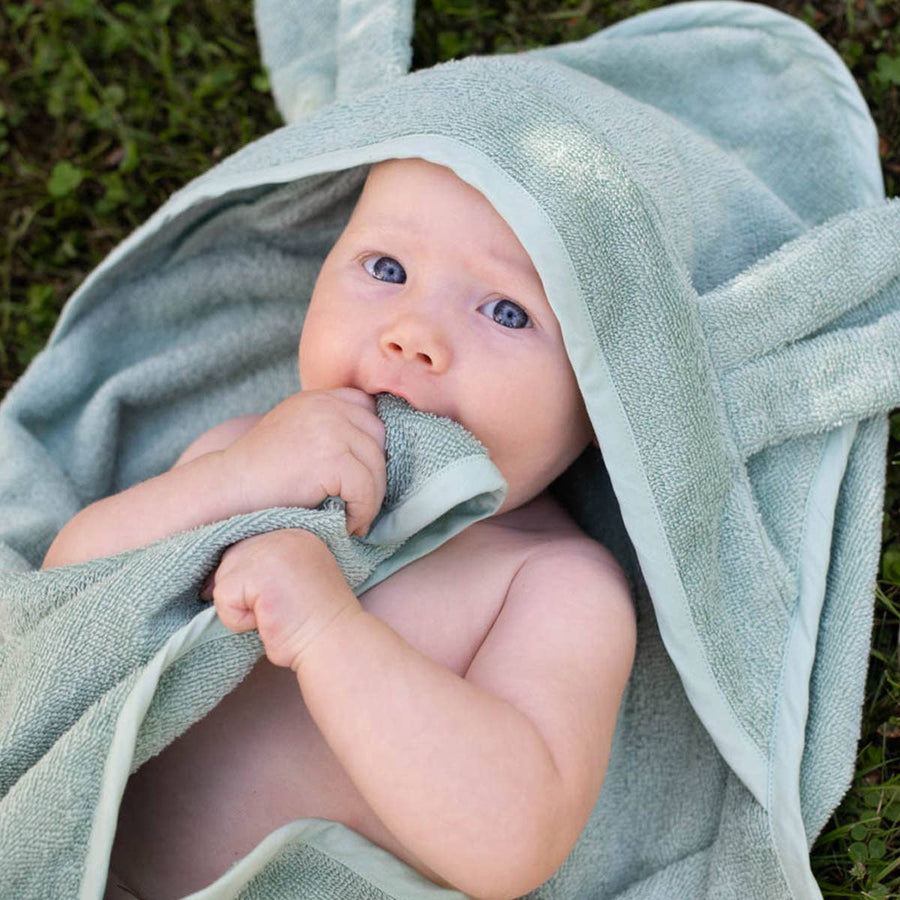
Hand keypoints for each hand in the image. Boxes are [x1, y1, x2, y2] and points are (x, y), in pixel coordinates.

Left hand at [201, 528, 361, 670]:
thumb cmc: (313, 622)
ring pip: (223, 579)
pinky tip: (269, 621)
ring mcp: (272, 551)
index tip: (270, 598)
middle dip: (242, 592)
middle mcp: (284, 534)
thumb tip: (211, 581)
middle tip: (276, 609)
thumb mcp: (292, 580)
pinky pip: (223, 599)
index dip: (247, 577)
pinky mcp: (258, 574)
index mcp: (295, 534)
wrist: (334, 642)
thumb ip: (264, 568)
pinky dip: (239, 621)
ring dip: (242, 608)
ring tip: (274, 614)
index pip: (247, 546)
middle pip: (231, 559)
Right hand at [221, 388, 386, 535]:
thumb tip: (374, 447)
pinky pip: (366, 489)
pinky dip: (363, 512)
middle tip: (362, 501)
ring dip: (372, 498)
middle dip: (376, 471)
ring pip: (377, 466)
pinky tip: (348, 525)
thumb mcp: (294, 431)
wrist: (228, 491)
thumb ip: (326, 427)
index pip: (368, 409)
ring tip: (356, 517)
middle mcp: (326, 407)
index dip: (372, 442)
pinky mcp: (332, 459)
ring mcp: (330, 430)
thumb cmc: (260, 473)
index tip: (364, 470)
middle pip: (379, 437)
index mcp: (318, 398)